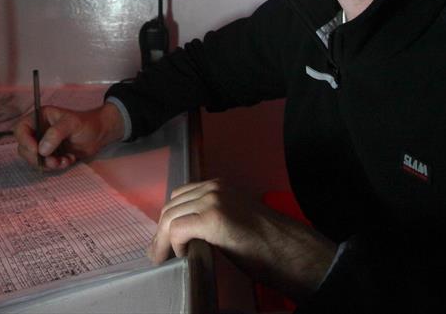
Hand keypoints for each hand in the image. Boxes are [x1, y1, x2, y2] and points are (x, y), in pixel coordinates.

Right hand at [14, 102, 123, 169]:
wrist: (100, 134)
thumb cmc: (86, 123)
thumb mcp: (71, 124)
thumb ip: (56, 134)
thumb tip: (41, 150)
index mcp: (39, 118)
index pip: (21, 129)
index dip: (25, 141)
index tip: (37, 151)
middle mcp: (38, 131)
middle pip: (24, 148)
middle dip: (37, 158)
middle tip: (53, 161)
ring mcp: (44, 144)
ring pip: (34, 159)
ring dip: (48, 164)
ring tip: (65, 160)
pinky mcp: (51, 155)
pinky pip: (45, 165)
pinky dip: (56, 166)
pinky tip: (69, 159)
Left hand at [149, 179, 336, 301]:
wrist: (288, 250)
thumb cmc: (265, 242)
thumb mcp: (232, 218)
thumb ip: (210, 216)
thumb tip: (185, 230)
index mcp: (218, 186)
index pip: (179, 197)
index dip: (168, 220)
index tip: (163, 241)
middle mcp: (213, 188)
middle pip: (171, 206)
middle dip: (161, 232)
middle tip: (157, 254)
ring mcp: (212, 201)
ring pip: (171, 217)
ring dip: (163, 240)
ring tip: (163, 259)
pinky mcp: (213, 218)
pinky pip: (178, 229)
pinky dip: (174, 244)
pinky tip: (182, 255)